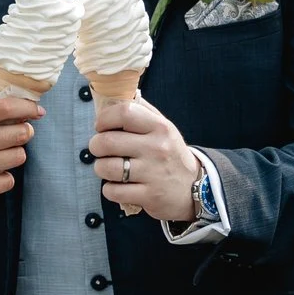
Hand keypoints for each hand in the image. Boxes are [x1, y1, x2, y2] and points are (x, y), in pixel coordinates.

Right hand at [0, 96, 38, 233]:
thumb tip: (15, 114)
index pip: (4, 108)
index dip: (27, 108)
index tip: (37, 111)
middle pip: (19, 133)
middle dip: (24, 134)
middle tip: (19, 136)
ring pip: (18, 156)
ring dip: (14, 156)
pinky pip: (9, 180)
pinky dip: (3, 179)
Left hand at [87, 95, 199, 221]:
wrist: (197, 188)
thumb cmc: (171, 155)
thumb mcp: (165, 128)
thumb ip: (142, 111)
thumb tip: (114, 98)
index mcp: (160, 128)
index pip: (124, 112)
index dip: (104, 118)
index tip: (101, 127)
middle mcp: (157, 149)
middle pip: (107, 141)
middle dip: (96, 146)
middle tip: (100, 150)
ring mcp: (153, 174)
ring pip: (106, 168)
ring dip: (101, 168)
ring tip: (109, 169)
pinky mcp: (149, 196)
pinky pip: (113, 191)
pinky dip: (110, 190)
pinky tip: (119, 186)